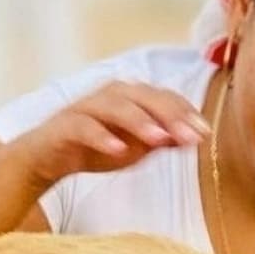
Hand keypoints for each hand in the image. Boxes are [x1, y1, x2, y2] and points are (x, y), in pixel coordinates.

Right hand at [12, 81, 212, 187]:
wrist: (48, 158)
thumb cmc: (97, 148)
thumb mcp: (137, 147)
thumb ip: (163, 140)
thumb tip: (195, 137)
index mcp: (132, 97)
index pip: (165, 99)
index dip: (186, 114)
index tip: (206, 133)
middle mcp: (111, 95)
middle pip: (146, 97)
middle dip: (170, 115)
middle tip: (190, 136)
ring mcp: (88, 107)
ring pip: (117, 107)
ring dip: (140, 122)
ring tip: (160, 139)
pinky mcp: (66, 125)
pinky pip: (85, 127)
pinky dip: (102, 137)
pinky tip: (118, 150)